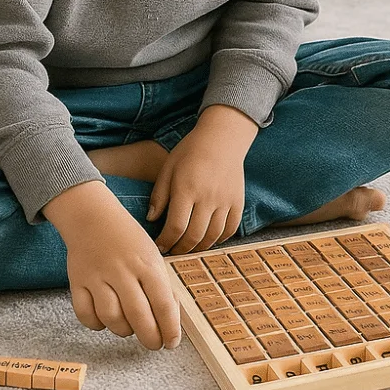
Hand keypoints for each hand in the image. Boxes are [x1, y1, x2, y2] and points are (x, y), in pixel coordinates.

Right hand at [64, 195, 182, 350]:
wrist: (92, 217)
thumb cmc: (127, 239)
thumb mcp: (152, 255)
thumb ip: (160, 285)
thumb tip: (170, 320)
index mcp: (146, 263)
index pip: (163, 303)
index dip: (170, 329)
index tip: (172, 343)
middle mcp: (122, 271)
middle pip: (138, 316)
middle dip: (150, 338)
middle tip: (154, 343)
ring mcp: (98, 276)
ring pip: (112, 319)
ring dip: (124, 330)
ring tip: (130, 326)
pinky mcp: (77, 281)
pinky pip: (86, 315)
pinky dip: (97, 324)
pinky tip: (105, 319)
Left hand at [148, 104, 257, 254]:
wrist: (222, 138)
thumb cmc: (190, 151)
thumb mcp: (168, 168)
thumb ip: (159, 195)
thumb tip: (152, 220)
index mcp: (187, 188)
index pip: (175, 227)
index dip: (166, 241)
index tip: (159, 245)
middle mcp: (208, 197)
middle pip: (194, 236)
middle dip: (181, 249)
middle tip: (172, 250)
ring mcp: (225, 201)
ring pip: (212, 236)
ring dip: (199, 247)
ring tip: (188, 247)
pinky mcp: (238, 202)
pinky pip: (230, 229)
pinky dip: (219, 239)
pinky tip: (208, 238)